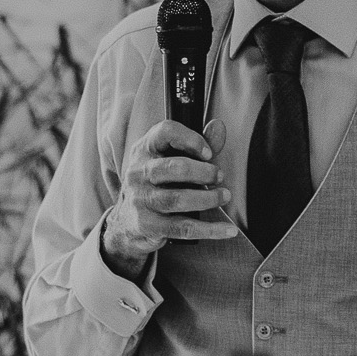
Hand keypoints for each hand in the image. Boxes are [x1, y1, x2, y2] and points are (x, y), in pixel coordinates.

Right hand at [100, 118, 237, 275]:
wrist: (128, 221)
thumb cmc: (157, 184)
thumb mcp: (170, 159)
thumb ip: (196, 144)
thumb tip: (219, 126)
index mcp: (144, 150)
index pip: (165, 132)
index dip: (191, 139)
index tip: (209, 153)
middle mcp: (138, 173)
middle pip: (173, 168)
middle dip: (203, 172)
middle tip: (219, 177)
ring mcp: (140, 200)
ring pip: (177, 199)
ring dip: (207, 198)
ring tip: (223, 196)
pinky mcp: (147, 225)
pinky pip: (182, 228)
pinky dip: (210, 230)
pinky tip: (228, 229)